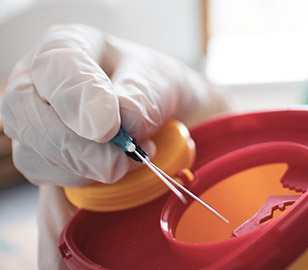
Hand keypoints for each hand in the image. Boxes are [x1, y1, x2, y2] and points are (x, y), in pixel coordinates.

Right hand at [1, 24, 226, 186]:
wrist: (157, 111)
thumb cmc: (152, 86)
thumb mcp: (161, 81)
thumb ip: (143, 96)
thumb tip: (124, 120)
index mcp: (67, 44)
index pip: (57, 64)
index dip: (79, 97)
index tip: (108, 128)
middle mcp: (36, 78)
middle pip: (25, 110)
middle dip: (75, 145)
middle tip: (120, 161)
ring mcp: (30, 117)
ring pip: (31, 150)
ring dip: (83, 167)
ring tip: (129, 159)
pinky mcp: (37, 153)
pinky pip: (44, 174)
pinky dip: (80, 179)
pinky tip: (112, 167)